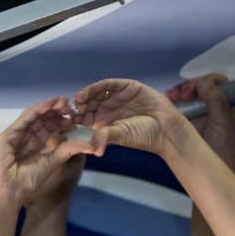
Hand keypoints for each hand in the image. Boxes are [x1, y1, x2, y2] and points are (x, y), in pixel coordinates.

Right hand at [0, 96, 88, 207]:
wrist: (10, 191)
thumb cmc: (28, 181)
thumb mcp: (54, 161)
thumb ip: (69, 150)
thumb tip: (92, 145)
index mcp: (34, 144)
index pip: (48, 127)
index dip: (61, 121)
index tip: (74, 117)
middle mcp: (24, 137)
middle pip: (42, 118)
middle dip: (56, 110)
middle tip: (71, 104)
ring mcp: (15, 134)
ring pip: (34, 115)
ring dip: (49, 106)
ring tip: (64, 100)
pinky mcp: (8, 134)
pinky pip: (25, 118)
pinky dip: (38, 110)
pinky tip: (50, 104)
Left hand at [70, 78, 189, 157]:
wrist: (165, 128)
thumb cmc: (142, 135)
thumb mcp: (120, 136)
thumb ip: (105, 137)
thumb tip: (94, 151)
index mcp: (103, 122)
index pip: (85, 117)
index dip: (76, 116)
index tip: (69, 119)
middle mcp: (108, 108)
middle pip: (88, 103)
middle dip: (80, 104)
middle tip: (73, 108)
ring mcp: (117, 97)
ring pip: (97, 92)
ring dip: (87, 94)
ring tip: (80, 99)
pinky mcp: (127, 87)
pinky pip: (111, 84)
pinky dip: (100, 86)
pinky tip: (92, 91)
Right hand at [166, 73, 234, 169]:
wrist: (214, 177)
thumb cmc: (221, 151)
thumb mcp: (220, 121)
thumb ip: (216, 99)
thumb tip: (204, 82)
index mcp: (226, 105)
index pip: (215, 82)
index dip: (200, 81)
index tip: (188, 90)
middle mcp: (214, 108)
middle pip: (200, 87)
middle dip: (186, 87)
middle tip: (175, 95)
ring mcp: (202, 117)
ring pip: (190, 98)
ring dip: (178, 96)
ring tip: (168, 101)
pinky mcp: (190, 126)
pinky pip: (182, 110)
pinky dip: (173, 107)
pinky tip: (166, 110)